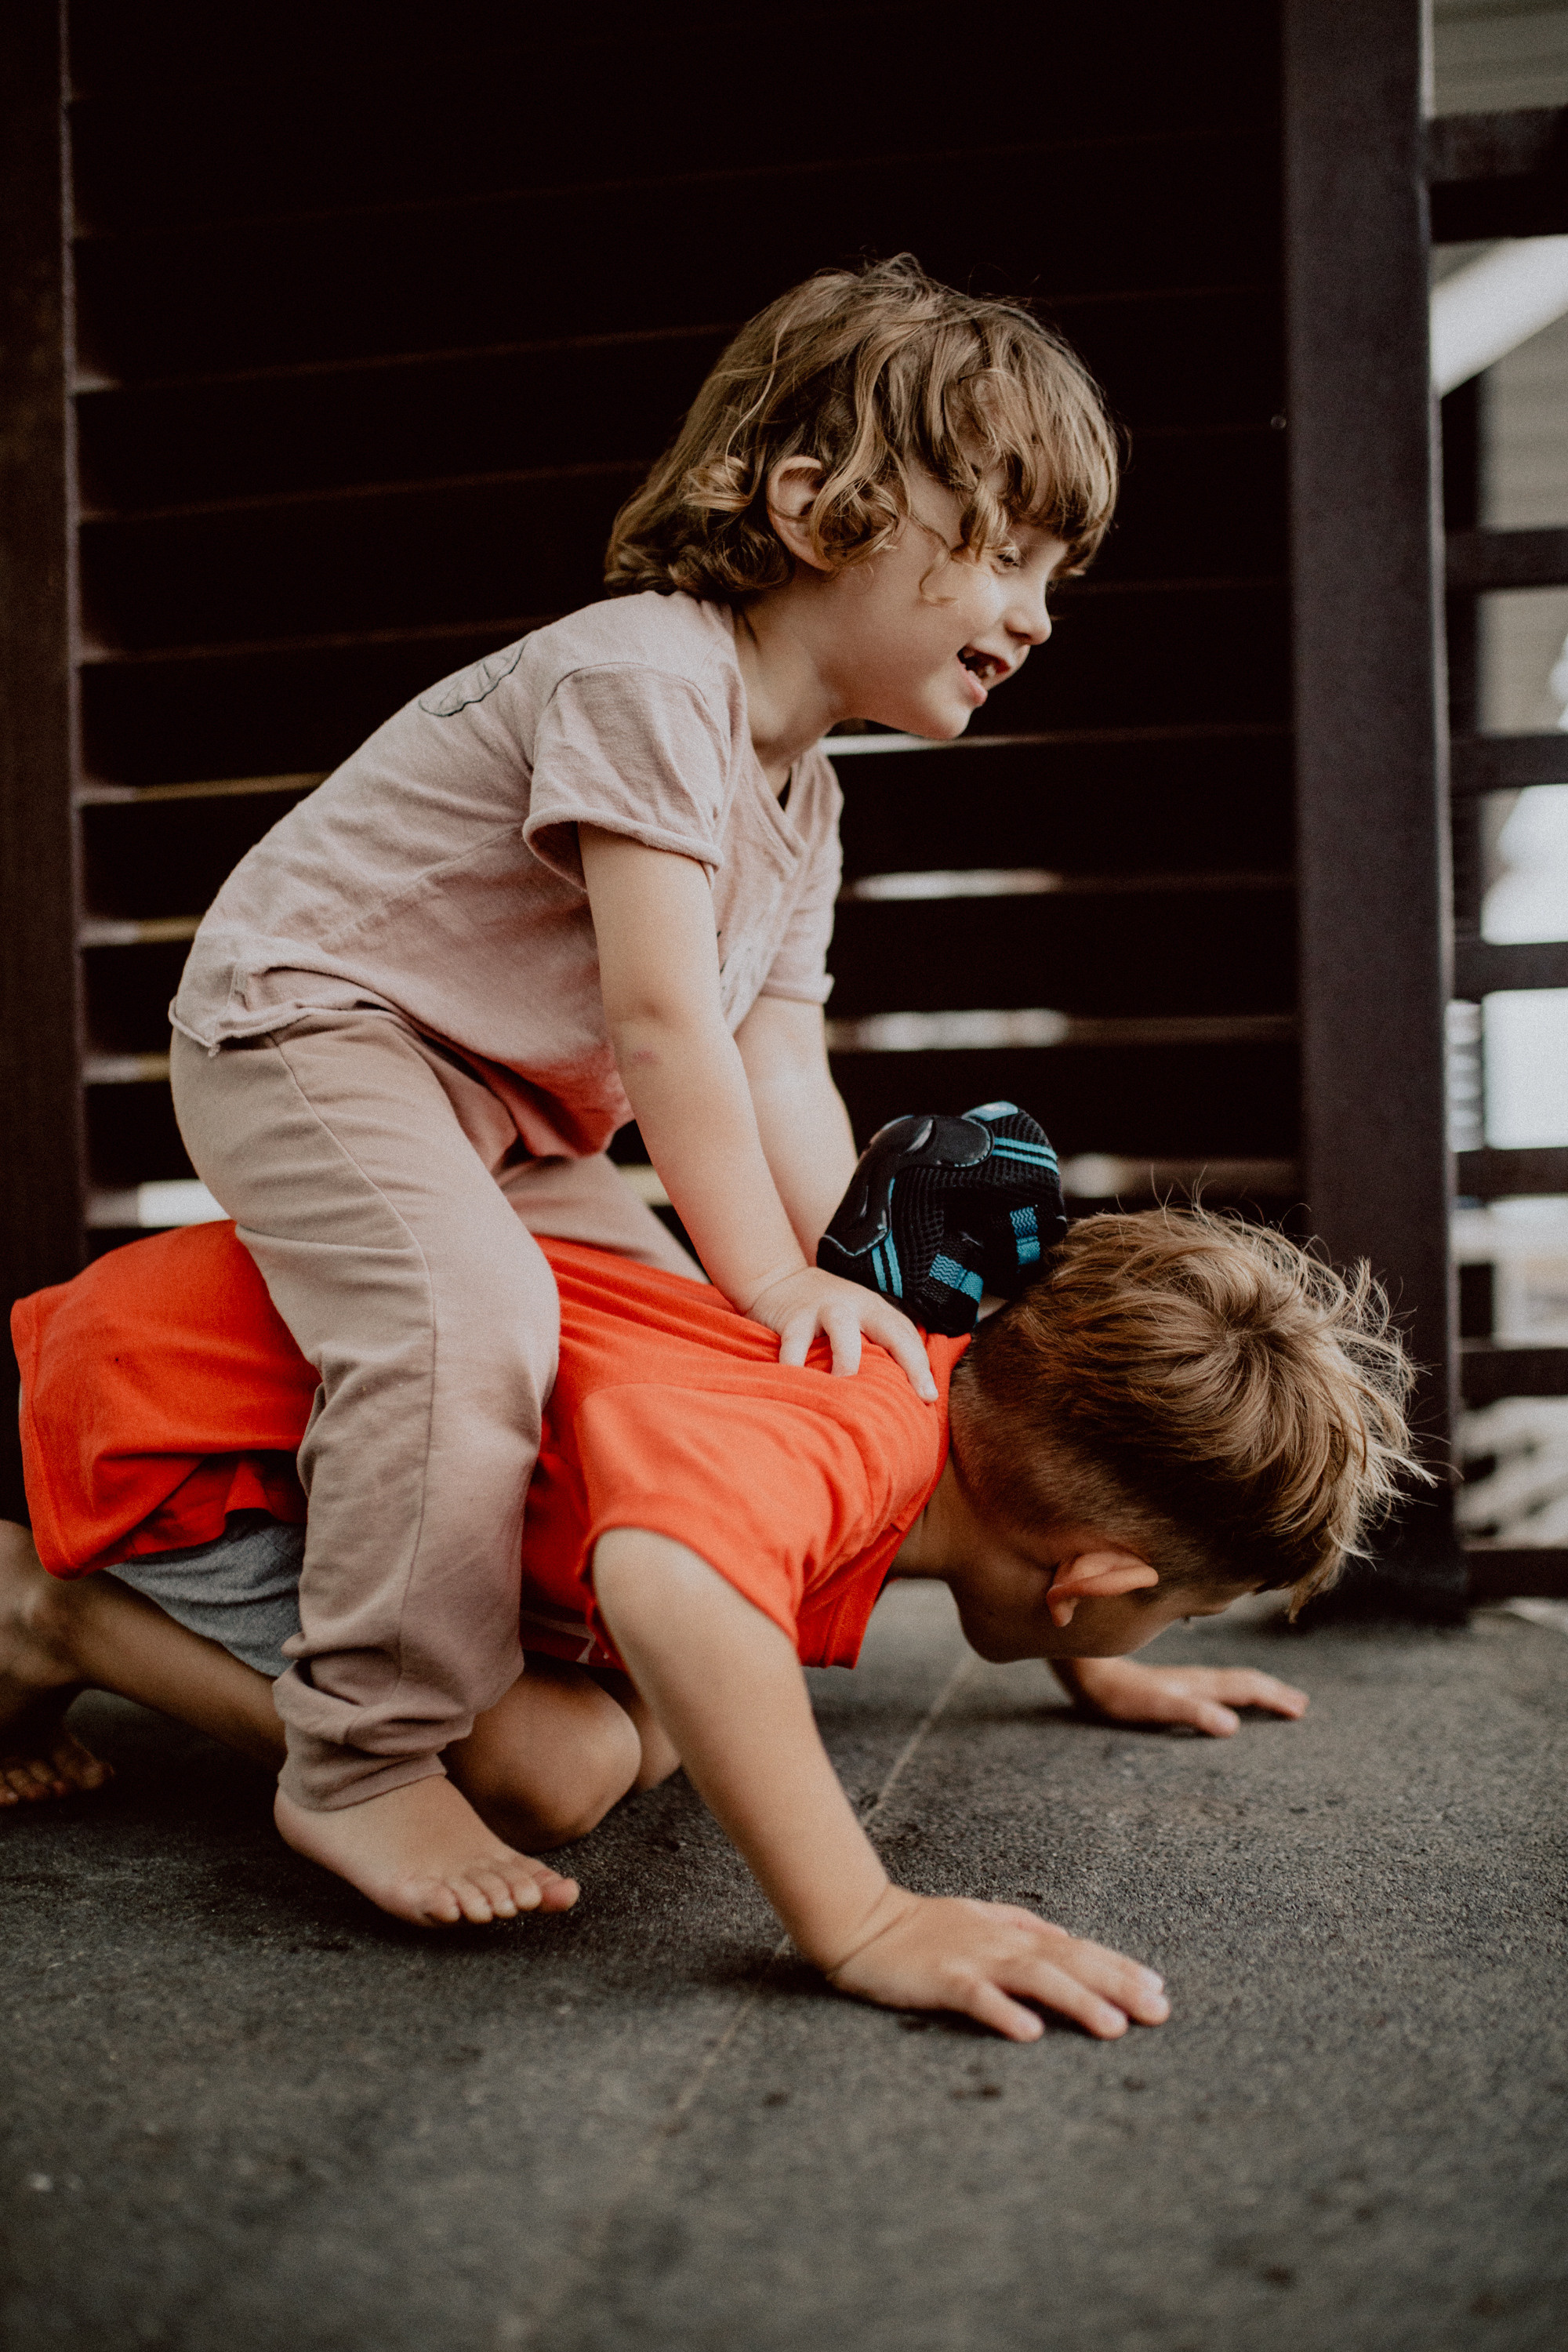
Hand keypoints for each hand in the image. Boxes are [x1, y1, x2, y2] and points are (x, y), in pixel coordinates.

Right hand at [745, 1265, 938, 1401]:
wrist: (780, 1279)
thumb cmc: (828, 1311)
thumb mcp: (859, 1318)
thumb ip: (879, 1343)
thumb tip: (900, 1386)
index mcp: (876, 1310)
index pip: (907, 1337)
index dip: (921, 1366)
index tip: (930, 1396)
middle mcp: (856, 1306)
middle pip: (891, 1329)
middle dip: (909, 1361)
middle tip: (917, 1395)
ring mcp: (825, 1308)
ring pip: (844, 1329)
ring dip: (848, 1360)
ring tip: (847, 1387)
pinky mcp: (794, 1317)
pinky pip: (795, 1344)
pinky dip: (795, 1365)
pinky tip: (798, 1384)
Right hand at [826, 1885, 1169, 2042]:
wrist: (861, 1921)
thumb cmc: (921, 1927)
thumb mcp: (980, 1918)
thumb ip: (1023, 1925)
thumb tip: (1066, 1936)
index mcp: (1013, 1934)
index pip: (1077, 1949)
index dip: (1119, 1967)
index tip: (1158, 1988)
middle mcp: (1002, 1944)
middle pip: (1070, 1962)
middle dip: (1118, 1985)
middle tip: (1159, 2011)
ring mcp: (973, 1959)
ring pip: (1036, 1978)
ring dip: (1077, 2000)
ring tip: (1114, 2027)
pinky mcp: (942, 1978)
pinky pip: (978, 1996)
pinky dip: (1005, 2011)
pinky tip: (1030, 2033)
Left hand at [1066, 1655, 1307, 1737]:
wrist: (1086, 1667)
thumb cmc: (1118, 1691)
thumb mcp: (1156, 1707)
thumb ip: (1192, 1713)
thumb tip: (1233, 1726)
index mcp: (1199, 1684)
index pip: (1246, 1688)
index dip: (1274, 1698)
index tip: (1300, 1710)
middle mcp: (1195, 1678)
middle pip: (1243, 1682)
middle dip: (1273, 1692)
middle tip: (1301, 1705)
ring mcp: (1182, 1679)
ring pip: (1229, 1681)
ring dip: (1256, 1689)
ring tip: (1275, 1696)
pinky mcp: (1168, 1683)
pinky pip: (1212, 1685)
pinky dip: (1231, 1690)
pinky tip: (1223, 1697)